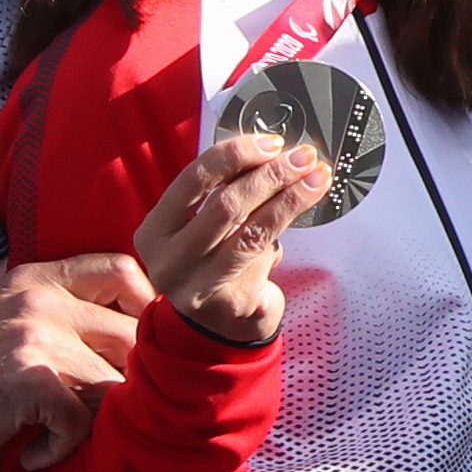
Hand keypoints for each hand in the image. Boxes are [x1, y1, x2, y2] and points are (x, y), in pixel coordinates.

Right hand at [0, 253, 153, 471]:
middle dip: (128, 382)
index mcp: (40, 279)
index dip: (146, 311)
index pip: (122, 271)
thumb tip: (88, 292)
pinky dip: (61, 448)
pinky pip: (81, 421)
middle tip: (101, 412)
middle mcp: (45, 300)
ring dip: (96, 421)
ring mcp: (38, 337)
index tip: (132, 354)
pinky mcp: (30, 379)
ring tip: (63, 437)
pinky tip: (33, 453)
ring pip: (114, 382)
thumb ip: (39, 296)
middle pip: (131, 334)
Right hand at [133, 133, 331, 345]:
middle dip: (269, 174)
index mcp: (156, 230)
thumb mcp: (204, 226)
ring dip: (288, 197)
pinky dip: (285, 224)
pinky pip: (263, 255)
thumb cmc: (213, 264)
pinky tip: (306, 204)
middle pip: (224, 203)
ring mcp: (196, 286)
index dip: (234, 154)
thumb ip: (222, 191)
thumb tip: (270, 150)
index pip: (193, 179)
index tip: (270, 142)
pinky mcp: (230, 303)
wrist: (219, 329)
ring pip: (249, 229)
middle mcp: (168, 260)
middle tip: (302, 157)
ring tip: (315, 176)